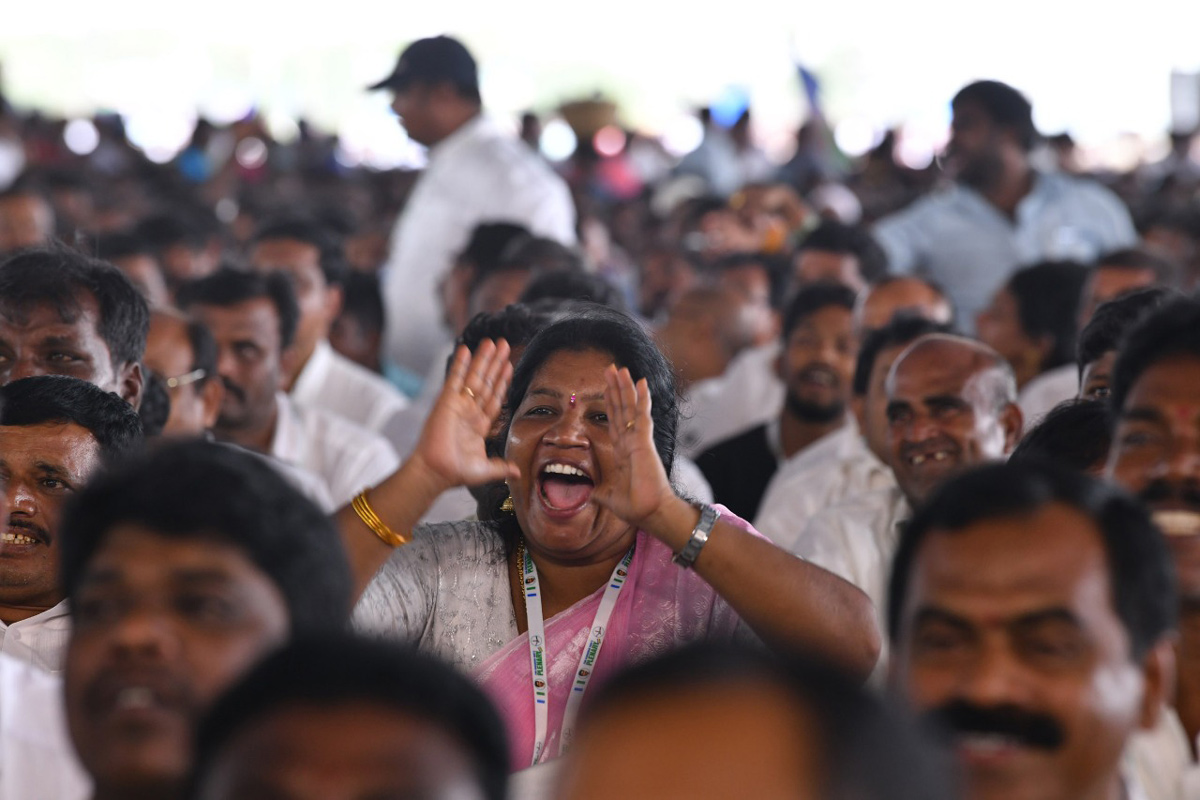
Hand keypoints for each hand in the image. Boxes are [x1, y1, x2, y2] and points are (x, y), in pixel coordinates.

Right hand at [409, 339, 519, 490]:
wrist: (436, 473)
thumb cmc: (456, 473)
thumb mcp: (486, 470)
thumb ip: (502, 467)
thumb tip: (518, 473)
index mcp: (479, 425)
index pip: (494, 398)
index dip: (502, 381)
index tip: (509, 365)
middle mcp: (469, 411)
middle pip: (486, 382)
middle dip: (495, 363)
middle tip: (504, 344)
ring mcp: (458, 405)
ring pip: (474, 377)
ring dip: (483, 359)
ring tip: (492, 342)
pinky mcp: (446, 402)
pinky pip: (455, 379)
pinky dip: (460, 364)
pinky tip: (466, 349)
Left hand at [591, 365, 677, 527]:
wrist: (650, 513)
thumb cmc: (635, 506)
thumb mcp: (609, 497)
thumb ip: (599, 491)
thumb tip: (590, 493)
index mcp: (623, 451)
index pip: (615, 421)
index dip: (610, 403)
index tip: (606, 387)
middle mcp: (631, 441)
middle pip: (622, 409)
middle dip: (616, 388)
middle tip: (610, 368)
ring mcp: (638, 440)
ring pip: (630, 407)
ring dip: (625, 387)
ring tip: (620, 368)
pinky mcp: (644, 441)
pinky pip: (642, 415)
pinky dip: (641, 398)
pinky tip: (641, 381)